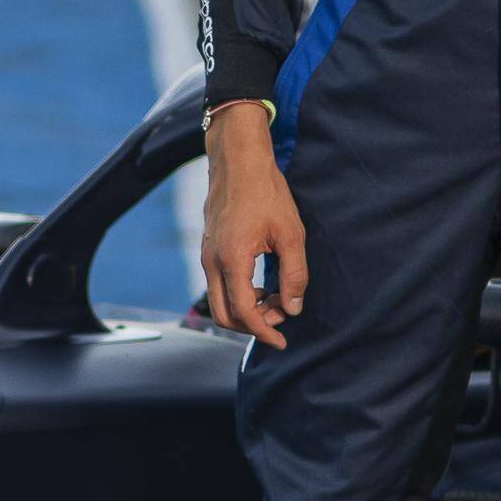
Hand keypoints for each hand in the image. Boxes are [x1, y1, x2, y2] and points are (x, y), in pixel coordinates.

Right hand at [201, 102, 307, 347]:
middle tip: (281, 315)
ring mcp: (206, 255)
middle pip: (224, 315)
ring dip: (246, 310)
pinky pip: (217, 285)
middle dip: (253, 325)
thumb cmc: (265, 191)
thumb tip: (293, 307)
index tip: (282, 341)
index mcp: (232, 260)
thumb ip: (294, 274)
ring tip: (275, 297)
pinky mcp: (208, 249)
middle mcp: (212, 261)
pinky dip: (238, 295)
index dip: (264, 332)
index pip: (244, 313)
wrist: (238, 159)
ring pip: (219, 301)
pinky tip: (261, 284)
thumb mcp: (291, 234)